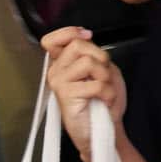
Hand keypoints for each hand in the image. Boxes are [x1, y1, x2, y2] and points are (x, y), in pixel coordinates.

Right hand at [41, 27, 126, 161]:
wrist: (105, 129)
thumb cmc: (104, 101)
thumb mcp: (104, 70)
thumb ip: (93, 53)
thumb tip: (85, 37)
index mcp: (63, 64)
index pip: (52, 39)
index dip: (70, 32)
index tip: (87, 36)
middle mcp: (56, 71)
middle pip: (77, 45)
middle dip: (100, 58)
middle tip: (104, 76)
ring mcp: (58, 83)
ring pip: (88, 62)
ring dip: (105, 77)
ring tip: (104, 91)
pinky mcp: (65, 96)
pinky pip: (95, 84)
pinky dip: (108, 92)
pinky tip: (104, 101)